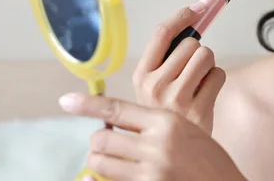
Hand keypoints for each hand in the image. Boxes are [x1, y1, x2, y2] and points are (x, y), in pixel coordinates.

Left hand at [59, 93, 245, 180]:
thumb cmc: (208, 159)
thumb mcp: (185, 131)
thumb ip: (155, 125)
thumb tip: (118, 120)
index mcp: (166, 122)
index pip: (117, 109)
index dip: (88, 104)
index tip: (65, 100)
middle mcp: (156, 145)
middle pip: (103, 137)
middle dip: (99, 140)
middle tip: (106, 143)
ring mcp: (151, 172)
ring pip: (101, 162)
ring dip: (100, 160)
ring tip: (110, 159)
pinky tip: (92, 180)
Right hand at [132, 2, 225, 133]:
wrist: (172, 151)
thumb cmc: (166, 113)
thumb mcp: (151, 88)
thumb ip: (165, 59)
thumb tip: (191, 21)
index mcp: (141, 76)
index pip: (161, 34)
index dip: (181, 17)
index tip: (194, 10)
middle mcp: (155, 86)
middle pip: (190, 44)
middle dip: (197, 51)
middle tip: (192, 69)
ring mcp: (177, 98)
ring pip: (206, 55)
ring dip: (208, 64)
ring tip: (199, 81)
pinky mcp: (199, 109)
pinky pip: (218, 75)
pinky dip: (216, 80)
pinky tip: (206, 94)